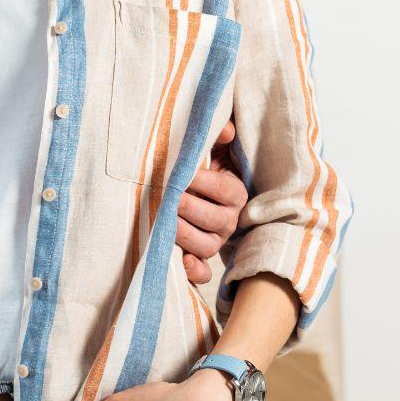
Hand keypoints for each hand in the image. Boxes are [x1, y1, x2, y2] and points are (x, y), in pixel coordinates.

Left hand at [177, 119, 248, 284]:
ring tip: (164, 221)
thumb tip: (225, 128)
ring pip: (207, 246)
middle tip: (169, 197)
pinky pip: (203, 272)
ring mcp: (215, 241)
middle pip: (216, 221)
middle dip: (190, 208)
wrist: (191, 191)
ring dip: (185, 235)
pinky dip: (194, 270)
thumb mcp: (212, 148)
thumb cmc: (200, 166)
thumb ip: (218, 134)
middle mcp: (228, 220)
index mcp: (235, 193)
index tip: (183, 173)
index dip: (204, 182)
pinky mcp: (201, 258)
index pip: (225, 190)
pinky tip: (181, 261)